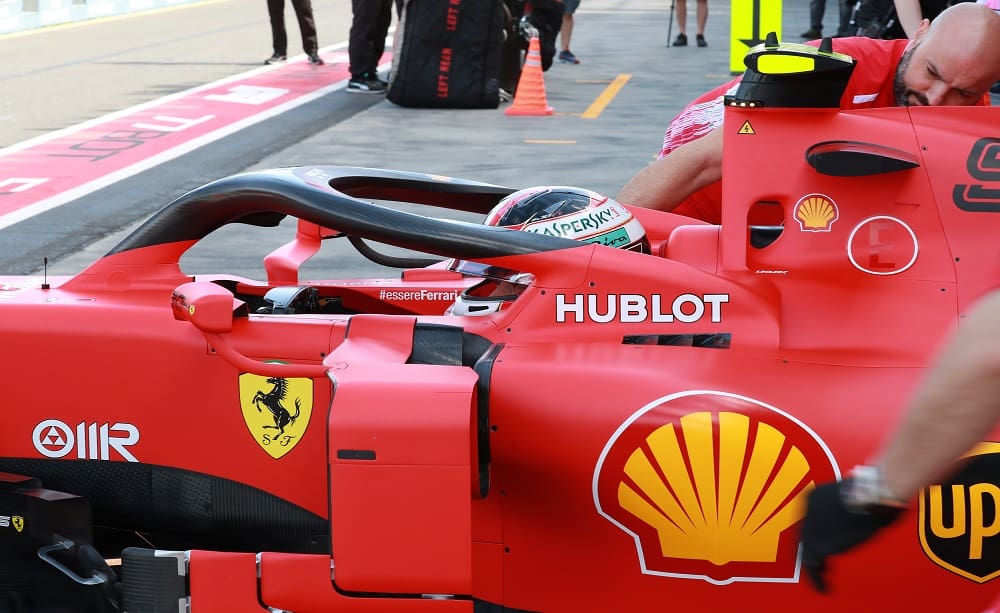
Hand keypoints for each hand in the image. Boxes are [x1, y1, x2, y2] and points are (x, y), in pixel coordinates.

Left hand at [800, 478, 902, 592]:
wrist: (871, 496)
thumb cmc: (873, 494)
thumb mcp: (855, 500)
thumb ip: (847, 513)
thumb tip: (855, 524)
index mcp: (815, 497)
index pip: (812, 520)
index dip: (817, 535)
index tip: (823, 545)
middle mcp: (807, 510)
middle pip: (805, 535)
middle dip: (812, 551)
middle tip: (820, 567)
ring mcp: (810, 526)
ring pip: (806, 551)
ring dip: (815, 566)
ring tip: (821, 580)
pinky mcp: (816, 542)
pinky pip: (812, 564)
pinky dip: (817, 578)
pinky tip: (823, 588)